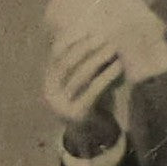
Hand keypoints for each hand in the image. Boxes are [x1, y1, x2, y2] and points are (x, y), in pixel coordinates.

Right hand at [43, 34, 123, 151]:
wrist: (90, 136)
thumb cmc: (87, 101)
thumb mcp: (79, 82)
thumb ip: (80, 64)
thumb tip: (93, 32)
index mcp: (47, 82)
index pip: (56, 54)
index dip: (71, 40)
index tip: (89, 29)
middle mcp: (50, 93)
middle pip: (67, 63)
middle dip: (86, 47)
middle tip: (104, 37)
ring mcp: (62, 105)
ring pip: (80, 76)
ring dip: (98, 59)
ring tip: (113, 48)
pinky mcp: (78, 114)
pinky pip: (94, 90)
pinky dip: (107, 76)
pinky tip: (118, 66)